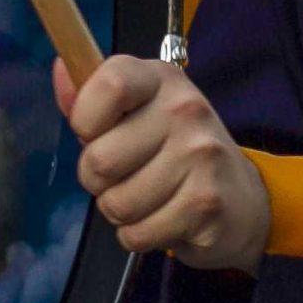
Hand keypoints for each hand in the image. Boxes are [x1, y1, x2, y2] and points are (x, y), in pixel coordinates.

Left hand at [52, 55, 270, 273]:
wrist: (242, 200)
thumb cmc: (172, 150)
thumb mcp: (135, 112)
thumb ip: (90, 96)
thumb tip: (60, 66)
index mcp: (161, 79)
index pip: (111, 83)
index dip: (85, 117)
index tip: (93, 131)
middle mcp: (186, 110)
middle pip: (100, 160)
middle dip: (96, 179)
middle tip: (122, 176)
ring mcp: (201, 156)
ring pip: (117, 204)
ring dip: (119, 211)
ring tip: (145, 198)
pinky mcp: (206, 204)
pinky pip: (137, 234)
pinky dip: (138, 236)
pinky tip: (162, 219)